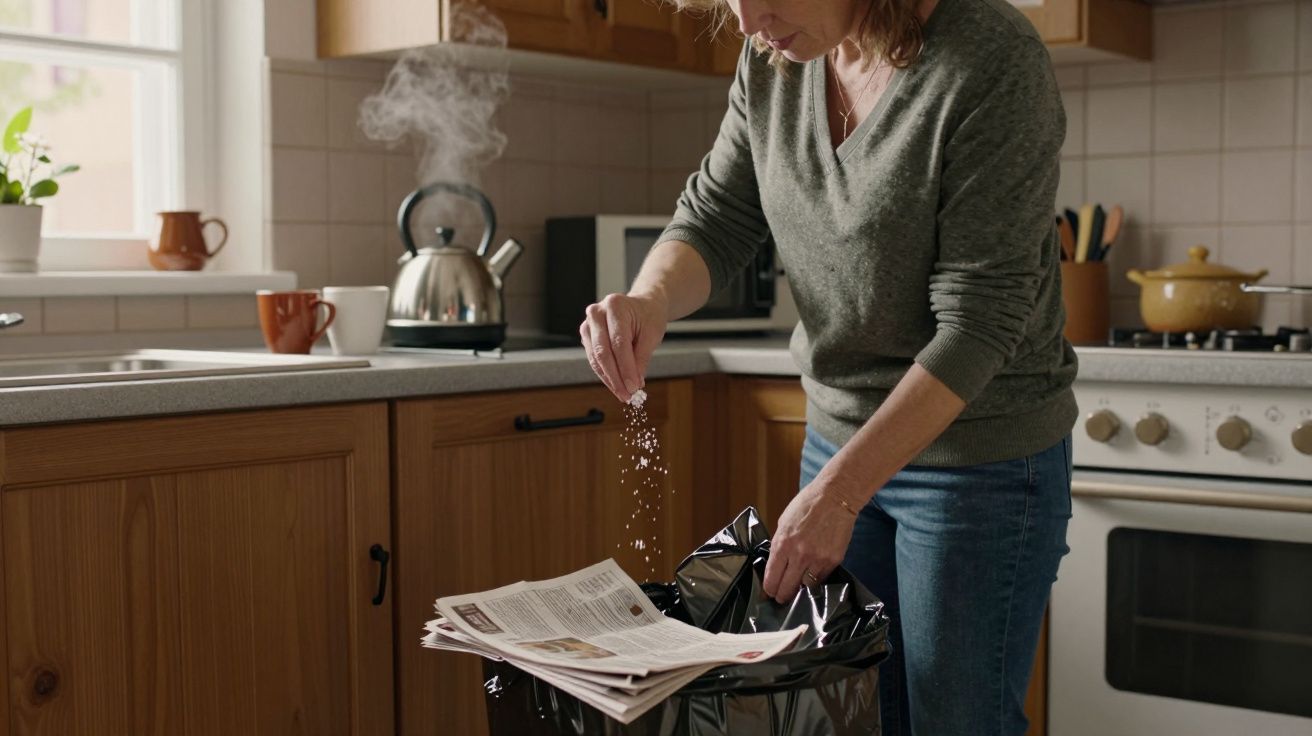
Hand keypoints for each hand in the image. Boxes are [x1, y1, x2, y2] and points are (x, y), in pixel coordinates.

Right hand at [579, 293, 667, 402]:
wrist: (643, 306)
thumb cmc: (648, 316)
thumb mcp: (652, 334)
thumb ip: (642, 357)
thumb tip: (634, 382)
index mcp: (615, 306)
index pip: (618, 343)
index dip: (625, 368)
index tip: (634, 387)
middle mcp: (597, 313)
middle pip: (603, 352)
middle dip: (615, 378)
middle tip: (627, 395)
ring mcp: (589, 324)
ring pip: (596, 359)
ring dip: (609, 379)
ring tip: (623, 393)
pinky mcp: (587, 336)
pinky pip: (594, 360)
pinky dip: (605, 374)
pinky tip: (616, 384)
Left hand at [762, 483, 858, 603]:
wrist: (836, 498)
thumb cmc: (807, 505)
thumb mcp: (784, 522)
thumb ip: (779, 544)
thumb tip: (776, 564)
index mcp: (782, 543)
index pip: (771, 578)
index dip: (768, 589)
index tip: (768, 592)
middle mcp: (799, 555)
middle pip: (787, 589)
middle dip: (781, 596)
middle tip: (780, 598)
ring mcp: (817, 559)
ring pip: (805, 588)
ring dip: (800, 589)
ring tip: (797, 586)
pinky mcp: (833, 560)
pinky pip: (821, 579)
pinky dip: (815, 579)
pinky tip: (812, 574)